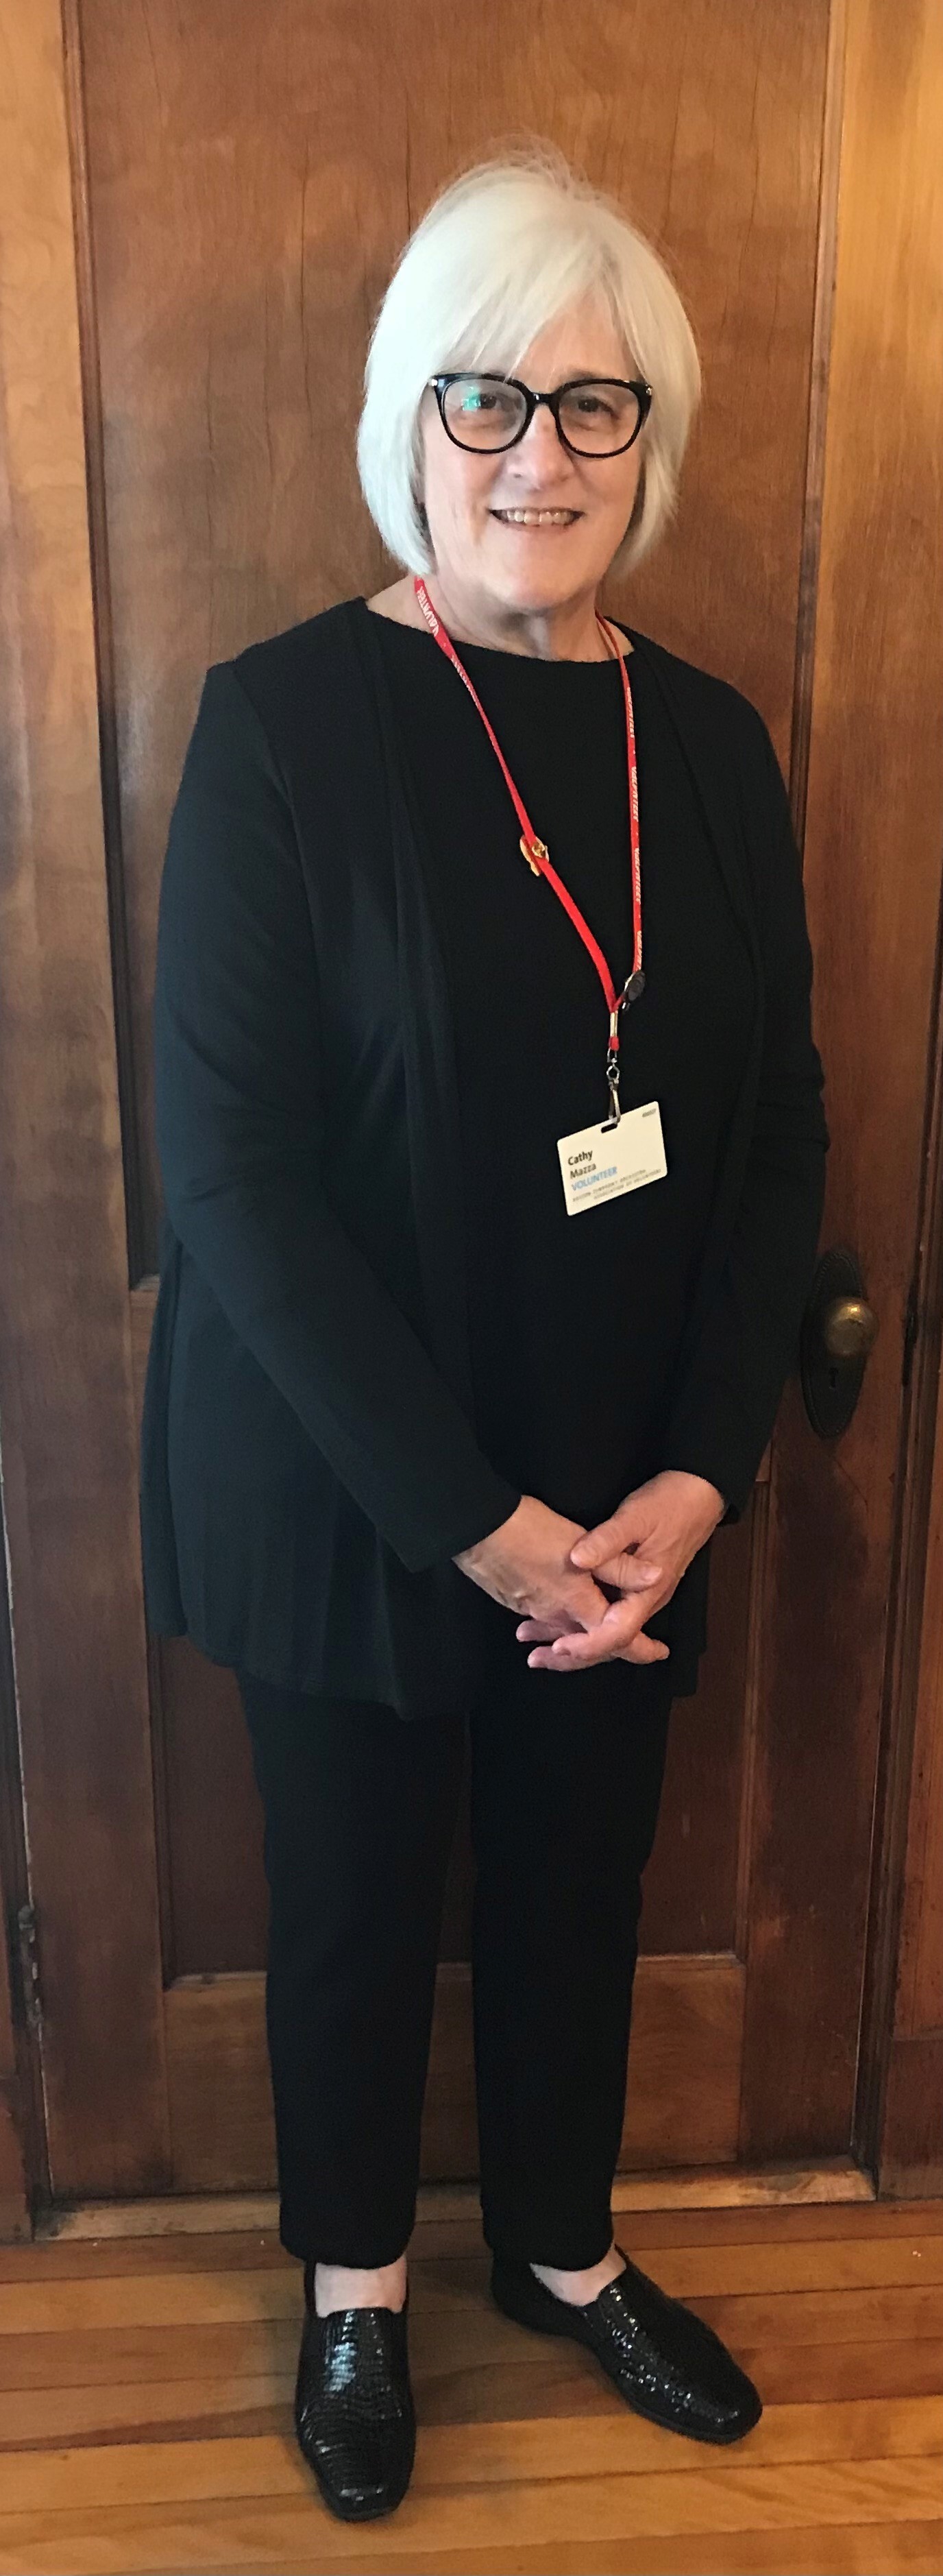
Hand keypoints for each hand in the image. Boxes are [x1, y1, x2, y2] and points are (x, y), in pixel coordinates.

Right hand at [453, 1493, 648, 1642]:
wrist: (476, 1529)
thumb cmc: (531, 1532)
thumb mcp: (584, 1543)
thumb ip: (620, 1564)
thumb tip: (656, 1577)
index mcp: (577, 1604)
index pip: (615, 1639)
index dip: (640, 1649)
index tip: (659, 1652)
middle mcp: (555, 1615)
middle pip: (588, 1642)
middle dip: (611, 1648)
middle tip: (635, 1649)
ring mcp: (531, 1609)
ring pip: (564, 1631)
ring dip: (580, 1639)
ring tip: (602, 1640)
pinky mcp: (514, 1599)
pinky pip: (542, 1620)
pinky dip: (555, 1626)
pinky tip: (553, 1618)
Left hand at [514, 1471, 725, 1671]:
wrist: (700, 1495)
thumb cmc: (669, 1504)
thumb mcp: (635, 1516)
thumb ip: (606, 1540)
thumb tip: (576, 1560)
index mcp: (647, 1591)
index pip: (618, 1634)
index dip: (587, 1645)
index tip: (558, 1647)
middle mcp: (646, 1602)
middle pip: (610, 1643)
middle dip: (573, 1655)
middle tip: (535, 1657)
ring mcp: (641, 1597)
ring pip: (607, 1631)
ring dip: (574, 1638)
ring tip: (536, 1643)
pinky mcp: (635, 1588)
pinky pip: (609, 1616)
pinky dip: (583, 1622)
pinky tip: (560, 1619)